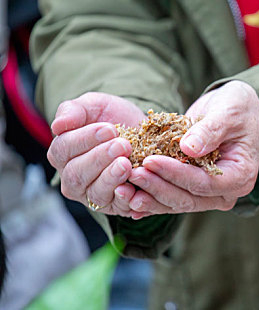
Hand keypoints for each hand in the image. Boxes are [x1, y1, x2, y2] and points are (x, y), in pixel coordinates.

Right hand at [48, 92, 145, 216]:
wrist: (144, 132)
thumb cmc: (114, 118)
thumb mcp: (95, 106)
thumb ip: (74, 110)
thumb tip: (58, 125)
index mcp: (63, 154)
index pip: (64, 150)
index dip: (84, 139)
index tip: (109, 129)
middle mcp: (74, 179)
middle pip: (77, 175)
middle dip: (100, 159)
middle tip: (122, 145)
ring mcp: (95, 195)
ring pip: (96, 193)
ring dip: (111, 179)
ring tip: (126, 164)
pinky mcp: (117, 206)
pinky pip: (118, 208)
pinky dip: (125, 200)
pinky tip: (133, 189)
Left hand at [127, 81, 258, 214]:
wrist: (237, 112)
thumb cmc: (238, 108)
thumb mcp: (228, 112)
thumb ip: (210, 130)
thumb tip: (189, 148)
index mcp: (240, 176)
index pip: (203, 182)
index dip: (175, 174)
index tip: (151, 160)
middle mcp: (225, 192)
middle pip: (187, 199)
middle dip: (157, 187)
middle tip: (131, 173)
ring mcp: (208, 194)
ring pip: (175, 203)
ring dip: (148, 196)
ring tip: (121, 187)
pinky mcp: (192, 190)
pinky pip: (169, 197)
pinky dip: (148, 196)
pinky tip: (125, 195)